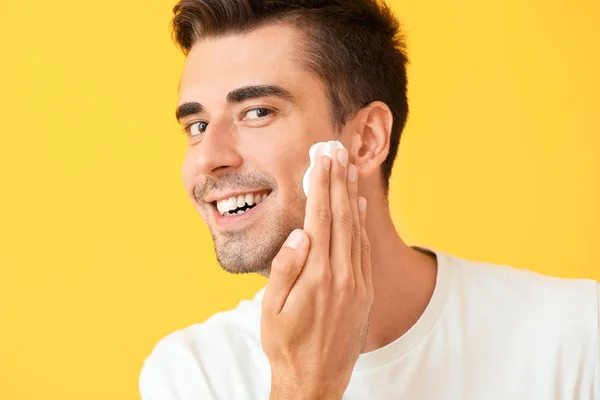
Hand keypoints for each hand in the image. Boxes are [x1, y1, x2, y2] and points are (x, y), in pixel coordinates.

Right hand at [261, 148, 372, 399]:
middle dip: (338, 181)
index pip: (320, 218)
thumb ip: (287, 269)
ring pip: (356, 229)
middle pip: (341, 217)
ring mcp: (358, 283)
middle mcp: (343, 275)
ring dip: (351, 196)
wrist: (316, 381)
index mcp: (318, 275)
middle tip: (336, 152)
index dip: (321, 186)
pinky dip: (361, 223)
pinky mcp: (365, 291)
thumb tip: (300, 233)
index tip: (320, 160)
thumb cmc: (286, 344)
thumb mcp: (273, 310)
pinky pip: (365, 248)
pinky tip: (358, 206)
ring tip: (348, 169)